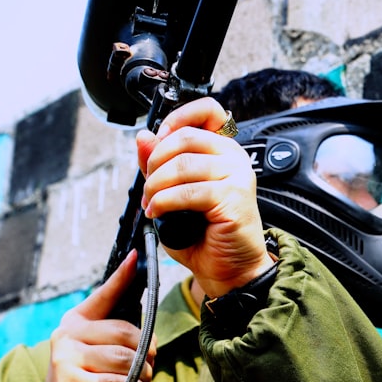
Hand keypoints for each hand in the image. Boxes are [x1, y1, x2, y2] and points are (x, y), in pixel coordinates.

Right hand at [26, 250, 155, 381]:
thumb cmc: (89, 376)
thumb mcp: (99, 349)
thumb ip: (118, 335)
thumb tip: (150, 334)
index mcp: (78, 319)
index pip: (104, 294)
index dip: (121, 276)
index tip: (134, 256)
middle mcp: (68, 333)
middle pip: (125, 333)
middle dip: (147, 351)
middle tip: (152, 364)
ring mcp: (66, 358)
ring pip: (124, 359)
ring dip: (143, 373)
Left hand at [137, 97, 273, 298]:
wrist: (229, 270)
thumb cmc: (205, 235)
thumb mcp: (172, 193)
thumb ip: (159, 165)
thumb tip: (143, 137)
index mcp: (223, 150)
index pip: (208, 111)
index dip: (179, 117)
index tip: (160, 138)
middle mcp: (235, 158)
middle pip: (185, 137)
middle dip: (155, 162)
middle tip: (148, 186)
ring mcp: (238, 176)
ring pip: (182, 165)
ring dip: (155, 186)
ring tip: (151, 204)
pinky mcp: (234, 198)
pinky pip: (187, 191)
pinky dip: (164, 202)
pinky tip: (158, 212)